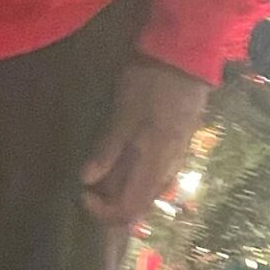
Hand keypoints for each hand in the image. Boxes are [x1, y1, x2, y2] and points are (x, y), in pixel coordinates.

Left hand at [81, 57, 208, 228]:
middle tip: (87, 185)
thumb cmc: (152, 83)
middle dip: (110, 203)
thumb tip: (86, 181)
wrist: (187, 58)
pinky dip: (133, 176)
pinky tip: (121, 160)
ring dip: (121, 190)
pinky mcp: (177, 146)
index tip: (82, 192)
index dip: (102, 211)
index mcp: (155, 166)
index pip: (129, 210)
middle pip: (139, 206)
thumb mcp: (124, 112)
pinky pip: (154, 175)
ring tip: (100, 172)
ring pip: (147, 191)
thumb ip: (108, 148)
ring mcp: (175, 158)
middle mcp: (168, 170)